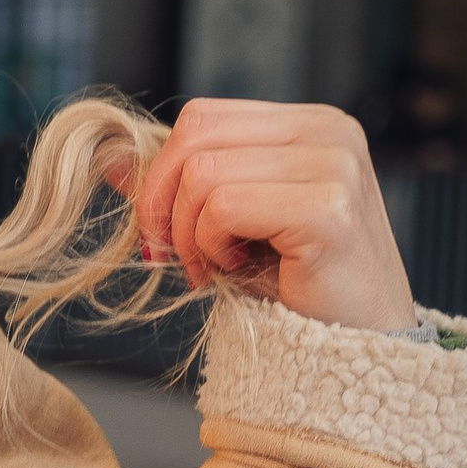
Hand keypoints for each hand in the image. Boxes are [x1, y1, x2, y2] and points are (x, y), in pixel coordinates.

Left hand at [125, 100, 414, 332]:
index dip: (163, 174)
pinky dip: (213, 247)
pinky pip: (224, 207)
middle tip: (179, 258)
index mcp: (310, 124)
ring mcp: (335, 165)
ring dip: (191, 235)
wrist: (357, 349)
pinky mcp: (329, 208)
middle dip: (165, 204)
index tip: (166, 233)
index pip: (202, 118)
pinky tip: (242, 271)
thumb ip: (177, 185)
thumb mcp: (227, 225)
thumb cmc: (296, 288)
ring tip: (218, 268)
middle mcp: (329, 131)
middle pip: (194, 136)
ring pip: (203, 173)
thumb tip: (109, 156)